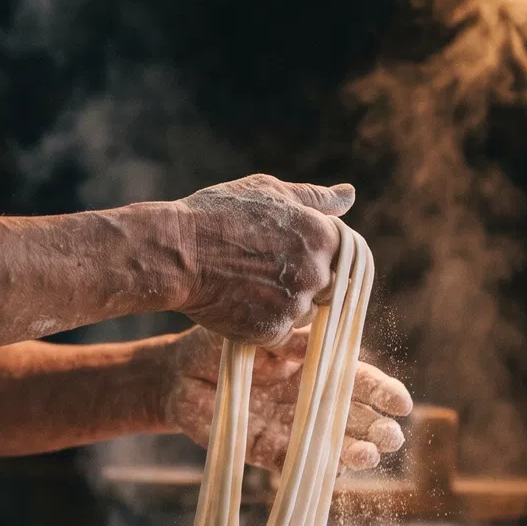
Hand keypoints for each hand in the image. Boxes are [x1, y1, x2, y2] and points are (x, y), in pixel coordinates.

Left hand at [155, 327, 413, 471]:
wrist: (176, 372)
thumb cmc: (219, 342)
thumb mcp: (259, 331)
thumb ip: (291, 333)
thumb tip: (330, 316)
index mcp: (312, 364)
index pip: (354, 378)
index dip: (380, 392)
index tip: (402, 404)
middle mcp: (306, 399)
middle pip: (349, 415)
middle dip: (375, 427)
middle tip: (394, 437)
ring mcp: (287, 425)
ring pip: (326, 442)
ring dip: (351, 451)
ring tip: (371, 456)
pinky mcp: (262, 448)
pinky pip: (289, 460)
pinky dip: (310, 467)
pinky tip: (336, 473)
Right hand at [167, 174, 353, 347]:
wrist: (176, 253)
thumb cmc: (219, 214)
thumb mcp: (269, 191)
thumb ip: (315, 198)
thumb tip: (349, 196)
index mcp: (323, 236)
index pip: (342, 257)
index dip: (315, 255)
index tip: (286, 251)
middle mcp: (317, 273)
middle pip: (327, 288)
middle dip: (303, 281)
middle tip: (263, 268)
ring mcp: (295, 306)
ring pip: (305, 313)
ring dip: (285, 305)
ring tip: (247, 284)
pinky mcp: (272, 332)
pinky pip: (280, 334)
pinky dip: (263, 323)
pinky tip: (239, 302)